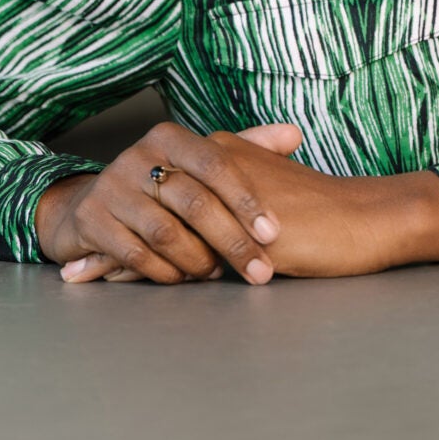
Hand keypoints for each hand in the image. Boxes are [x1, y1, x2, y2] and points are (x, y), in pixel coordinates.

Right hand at [36, 119, 301, 284]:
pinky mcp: (92, 220)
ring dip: (198, 260)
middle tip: (259, 270)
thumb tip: (295, 134)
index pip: (216, 163)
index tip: (272, 232)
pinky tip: (183, 278)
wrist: (91, 205)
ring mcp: (111, 187)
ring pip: (166, 232)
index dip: (246, 198)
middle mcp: (138, 156)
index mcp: (170, 137)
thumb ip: (247, 148)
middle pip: (195, 202)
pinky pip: (136, 254)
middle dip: (232, 241)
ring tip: (217, 273)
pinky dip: (165, 271)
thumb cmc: (161, 185)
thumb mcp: (199, 161)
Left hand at [43, 121, 438, 282]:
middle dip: (110, 228)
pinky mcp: (237, 230)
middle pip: (151, 200)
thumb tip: (214, 213)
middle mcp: (220, 168)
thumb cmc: (327, 210)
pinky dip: (144, 270)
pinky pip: (180, 254)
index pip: (167, 182)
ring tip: (78, 275)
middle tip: (73, 250)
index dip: (132, 205)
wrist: (364, 218)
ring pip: (156, 226)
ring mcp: (226, 198)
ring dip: (115, 254)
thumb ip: (240, 195)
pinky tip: (121, 285)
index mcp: (229, 154)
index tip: (98, 223)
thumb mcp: (274, 194)